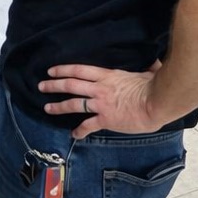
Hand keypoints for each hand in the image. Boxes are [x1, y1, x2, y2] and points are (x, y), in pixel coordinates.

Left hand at [37, 60, 164, 138]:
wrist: (156, 103)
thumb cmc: (154, 87)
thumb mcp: (148, 72)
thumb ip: (148, 67)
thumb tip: (155, 62)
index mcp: (107, 76)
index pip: (79, 70)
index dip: (63, 70)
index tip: (51, 71)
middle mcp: (99, 88)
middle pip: (71, 85)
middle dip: (54, 85)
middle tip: (41, 86)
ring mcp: (101, 104)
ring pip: (74, 104)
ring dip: (58, 106)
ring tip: (47, 108)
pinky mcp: (106, 119)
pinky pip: (88, 125)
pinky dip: (80, 131)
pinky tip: (74, 134)